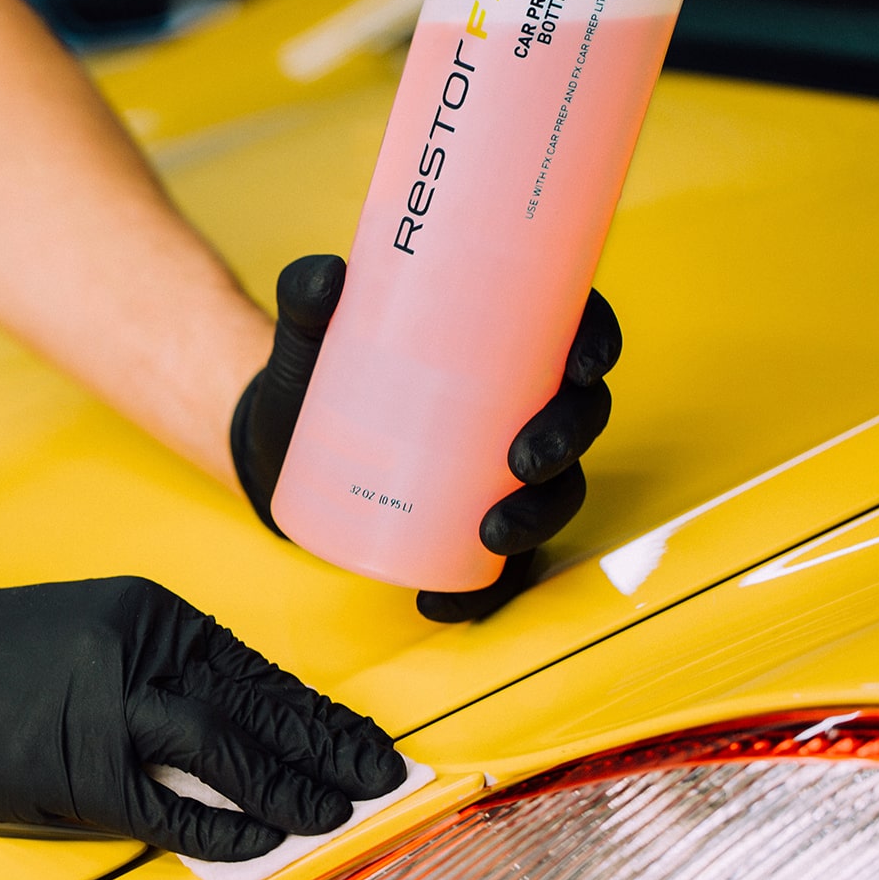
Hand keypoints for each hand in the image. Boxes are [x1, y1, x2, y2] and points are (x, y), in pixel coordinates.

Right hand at [0, 576, 405, 860]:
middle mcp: (139, 649)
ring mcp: (107, 704)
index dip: (317, 712)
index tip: (360, 738)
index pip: (258, 670)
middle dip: (326, 747)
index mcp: (151, 614)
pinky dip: (216, 823)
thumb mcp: (97, 635)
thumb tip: (243, 732)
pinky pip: (164, 802)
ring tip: (333, 810)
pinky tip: (257, 836)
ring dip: (287, 784)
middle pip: (256, 704)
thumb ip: (169, 676)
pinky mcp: (74, 762)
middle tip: (378, 774)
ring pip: (223, 746)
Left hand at [230, 254, 621, 622]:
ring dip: (541, 518)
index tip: (581, 363)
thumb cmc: (314, 372)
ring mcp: (499, 468)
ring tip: (492, 534)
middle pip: (578, 413)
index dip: (597, 342)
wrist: (280, 441)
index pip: (573, 329)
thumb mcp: (307, 335)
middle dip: (570, 440)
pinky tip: (442, 603)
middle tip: (523, 459)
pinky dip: (478, 592)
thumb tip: (323, 275)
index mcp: (503, 340)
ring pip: (554, 490)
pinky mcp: (468, 522)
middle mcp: (518, 402)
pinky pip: (498, 563)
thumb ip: (305, 296)